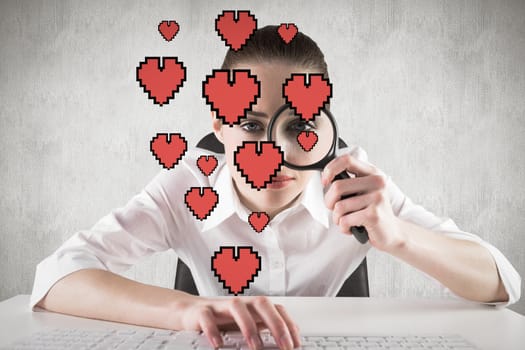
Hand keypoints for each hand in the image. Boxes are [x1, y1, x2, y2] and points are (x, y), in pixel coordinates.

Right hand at [178, 295, 300, 349]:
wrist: (190, 311)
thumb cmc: (223, 319)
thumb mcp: (248, 323)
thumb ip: (267, 327)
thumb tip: (291, 337)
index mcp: (253, 306)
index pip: (277, 309)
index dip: (289, 325)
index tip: (296, 345)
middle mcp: (240, 303)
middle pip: (262, 303)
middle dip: (276, 324)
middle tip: (284, 346)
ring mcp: (221, 306)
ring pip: (237, 306)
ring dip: (248, 326)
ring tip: (255, 346)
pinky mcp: (202, 311)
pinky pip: (208, 317)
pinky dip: (213, 331)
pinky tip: (219, 345)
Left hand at [321, 153, 405, 251]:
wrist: (392, 232)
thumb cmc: (371, 212)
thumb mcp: (363, 192)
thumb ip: (349, 183)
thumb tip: (326, 179)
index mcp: (372, 173)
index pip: (347, 160)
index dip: (330, 169)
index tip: (325, 181)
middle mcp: (377, 182)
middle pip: (337, 187)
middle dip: (329, 202)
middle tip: (335, 210)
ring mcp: (377, 198)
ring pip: (339, 207)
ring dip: (337, 218)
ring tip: (348, 221)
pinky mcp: (374, 215)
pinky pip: (345, 221)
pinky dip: (344, 228)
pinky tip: (353, 228)